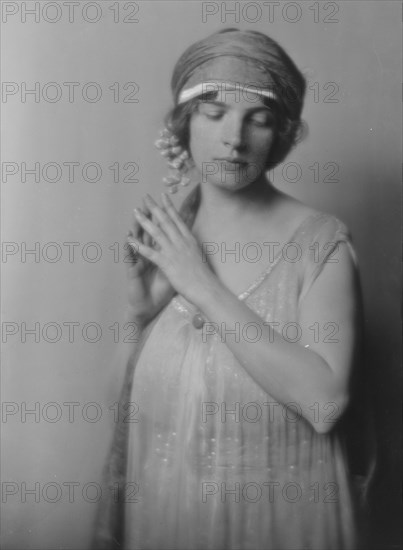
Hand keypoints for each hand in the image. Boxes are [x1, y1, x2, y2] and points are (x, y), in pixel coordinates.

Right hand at [125, 196, 175, 326]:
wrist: (148, 307)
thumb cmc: (160, 291)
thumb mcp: (173, 273)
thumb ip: (178, 260)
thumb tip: (190, 249)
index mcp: (158, 254)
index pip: (161, 234)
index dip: (163, 221)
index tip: (167, 206)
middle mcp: (147, 255)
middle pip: (148, 234)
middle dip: (148, 218)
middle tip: (148, 203)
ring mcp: (138, 262)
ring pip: (136, 242)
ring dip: (136, 230)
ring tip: (136, 216)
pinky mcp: (132, 271)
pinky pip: (130, 258)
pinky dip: (129, 249)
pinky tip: (127, 239)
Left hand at [129, 192, 214, 304]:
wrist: (206, 288)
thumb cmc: (204, 275)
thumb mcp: (199, 255)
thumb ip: (191, 246)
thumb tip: (190, 241)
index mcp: (189, 239)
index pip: (177, 219)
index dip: (169, 207)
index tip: (163, 196)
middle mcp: (181, 242)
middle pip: (165, 221)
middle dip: (154, 208)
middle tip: (145, 197)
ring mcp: (174, 251)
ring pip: (156, 232)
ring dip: (144, 221)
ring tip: (135, 212)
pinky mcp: (167, 263)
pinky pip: (150, 252)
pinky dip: (138, 246)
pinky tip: (130, 240)